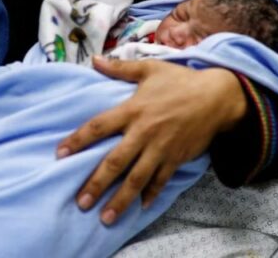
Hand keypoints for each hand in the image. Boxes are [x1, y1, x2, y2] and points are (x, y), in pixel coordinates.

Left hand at [56, 56, 246, 224]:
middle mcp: (144, 132)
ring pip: (136, 179)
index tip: (60, 154)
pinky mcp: (176, 158)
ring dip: (120, 200)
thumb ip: (120, 68)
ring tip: (105, 217)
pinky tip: (139, 207)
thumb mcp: (150, 69)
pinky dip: (150, 194)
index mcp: (133, 109)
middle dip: (96, 184)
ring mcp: (161, 148)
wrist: (218, 96)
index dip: (77, 140)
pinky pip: (160, 181)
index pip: (98, 127)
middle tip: (80, 202)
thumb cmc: (180, 81)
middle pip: (115, 162)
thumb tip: (94, 60)